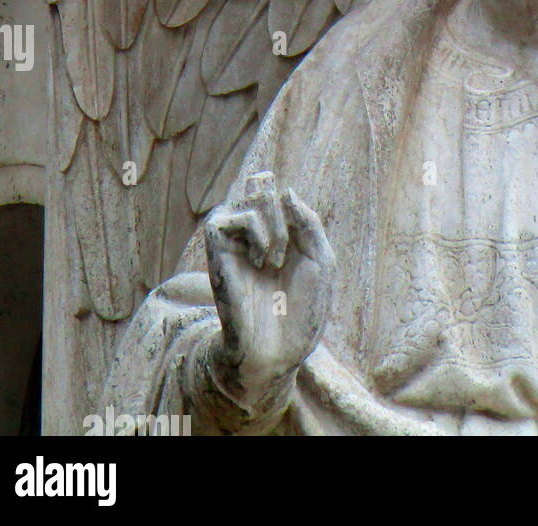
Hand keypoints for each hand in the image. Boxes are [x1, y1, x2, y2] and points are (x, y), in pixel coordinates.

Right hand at [203, 173, 334, 409]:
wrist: (277, 351)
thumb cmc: (303, 310)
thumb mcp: (320, 259)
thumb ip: (307, 222)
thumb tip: (286, 191)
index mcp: (282, 236)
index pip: (278, 193)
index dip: (287, 201)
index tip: (296, 236)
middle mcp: (256, 236)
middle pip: (262, 187)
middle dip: (282, 211)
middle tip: (285, 251)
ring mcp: (236, 245)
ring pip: (247, 200)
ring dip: (271, 225)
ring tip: (274, 260)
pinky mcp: (216, 256)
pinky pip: (223, 219)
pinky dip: (253, 231)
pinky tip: (261, 260)